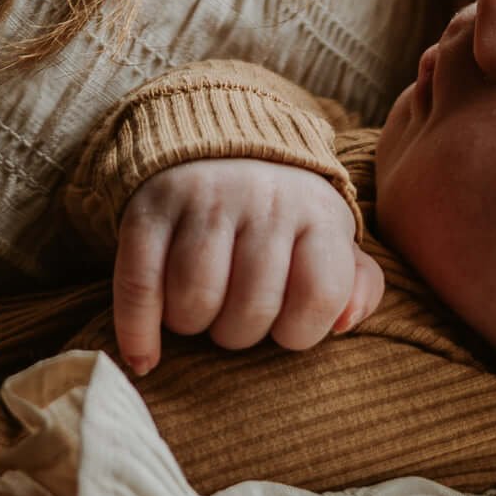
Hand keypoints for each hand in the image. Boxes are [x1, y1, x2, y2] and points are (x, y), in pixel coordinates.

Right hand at [112, 160, 383, 373]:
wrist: (218, 139)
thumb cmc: (283, 215)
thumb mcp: (331, 238)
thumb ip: (357, 284)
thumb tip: (345, 324)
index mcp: (316, 211)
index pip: (320, 298)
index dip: (300, 331)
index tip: (286, 325)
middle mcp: (262, 199)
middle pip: (250, 311)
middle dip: (240, 332)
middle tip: (234, 315)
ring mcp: (203, 199)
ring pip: (195, 301)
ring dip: (193, 325)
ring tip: (199, 311)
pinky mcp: (150, 207)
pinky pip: (139, 285)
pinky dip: (138, 331)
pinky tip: (146, 356)